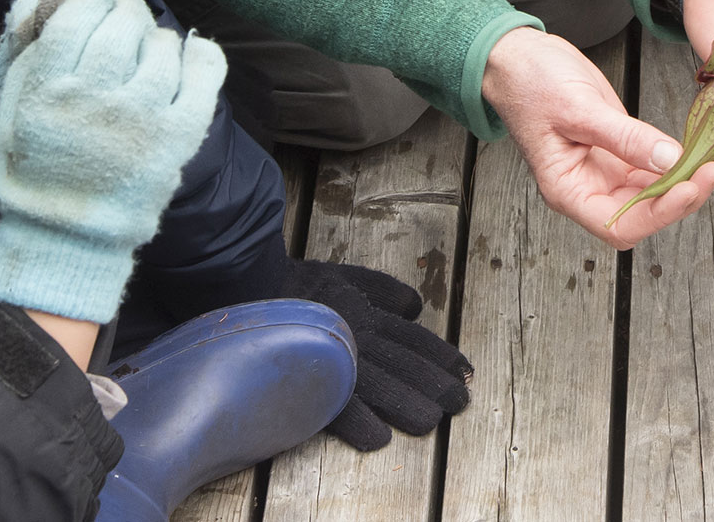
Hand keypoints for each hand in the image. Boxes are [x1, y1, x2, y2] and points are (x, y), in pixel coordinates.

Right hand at [0, 0, 226, 323]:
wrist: (66, 237)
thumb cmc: (38, 163)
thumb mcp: (14, 104)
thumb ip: (32, 49)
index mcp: (46, 89)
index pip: (79, 12)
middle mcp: (93, 100)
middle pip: (121, 26)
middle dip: (123, 19)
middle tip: (122, 33)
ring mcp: (139, 120)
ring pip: (161, 47)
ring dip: (157, 43)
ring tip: (146, 59)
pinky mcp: (175, 140)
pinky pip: (203, 79)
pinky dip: (203, 57)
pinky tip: (194, 53)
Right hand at [284, 259, 471, 450]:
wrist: (248, 281)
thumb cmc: (297, 283)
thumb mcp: (346, 276)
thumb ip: (382, 289)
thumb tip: (415, 307)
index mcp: (368, 315)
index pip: (413, 338)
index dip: (441, 354)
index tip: (465, 369)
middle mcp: (357, 337)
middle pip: (404, 363)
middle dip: (435, 383)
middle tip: (461, 402)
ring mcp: (334, 358)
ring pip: (380, 385)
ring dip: (407, 404)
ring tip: (430, 421)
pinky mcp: (308, 378)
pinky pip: (335, 405)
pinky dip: (358, 422)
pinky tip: (378, 438)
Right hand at [483, 26, 713, 250]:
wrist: (519, 57)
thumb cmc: (533, 83)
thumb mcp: (579, 108)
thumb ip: (625, 138)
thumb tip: (670, 160)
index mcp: (568, 190)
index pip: (620, 223)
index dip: (658, 212)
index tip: (689, 185)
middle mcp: (588, 189)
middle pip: (643, 213)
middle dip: (683, 195)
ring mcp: (604, 172)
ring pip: (654, 192)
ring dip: (688, 181)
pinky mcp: (617, 151)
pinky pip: (653, 166)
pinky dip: (678, 162)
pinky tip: (701, 152)